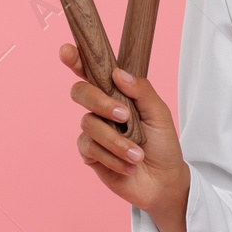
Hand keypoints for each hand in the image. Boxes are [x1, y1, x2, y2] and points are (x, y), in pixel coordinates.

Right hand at [58, 43, 189, 230]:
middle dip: (99, 101)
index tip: (67, 51)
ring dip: (117, 141)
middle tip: (123, 116)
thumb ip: (141, 90)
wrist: (164, 181)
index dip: (75, 59)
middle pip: (80, 92)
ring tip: (138, 155)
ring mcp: (93, 132)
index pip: (91, 72)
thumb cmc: (162, 144)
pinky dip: (113, 157)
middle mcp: (100, 109)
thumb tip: (118, 73)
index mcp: (116, 93)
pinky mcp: (90, 155)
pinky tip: (128, 166)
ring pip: (89, 124)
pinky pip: (90, 148)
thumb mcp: (159, 113)